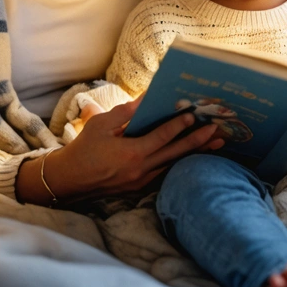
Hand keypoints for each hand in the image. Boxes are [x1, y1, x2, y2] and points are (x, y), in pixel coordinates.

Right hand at [19, 98, 223, 203]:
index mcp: (132, 153)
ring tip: (214, 144)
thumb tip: (145, 99)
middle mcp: (141, 170)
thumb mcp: (100, 125)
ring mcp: (142, 181)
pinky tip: (190, 157)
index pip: (162, 137)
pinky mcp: (139, 187)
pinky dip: (179, 163)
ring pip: (174, 165)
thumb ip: (125, 113)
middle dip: (198, 142)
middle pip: (176, 154)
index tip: (194, 114)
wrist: (69, 181)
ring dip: (194, 154)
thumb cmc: (84, 149)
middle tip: (218, 131)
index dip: (179, 125)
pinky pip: (165, 173)